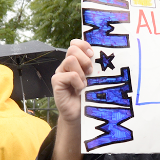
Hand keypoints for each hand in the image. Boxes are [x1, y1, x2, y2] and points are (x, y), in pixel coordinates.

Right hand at [50, 40, 92, 159]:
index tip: (93, 54)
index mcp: (76, 61)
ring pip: (70, 60)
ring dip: (82, 73)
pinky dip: (78, 82)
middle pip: (73, 49)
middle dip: (85, 59)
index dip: (84, 45)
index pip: (76, 44)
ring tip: (84, 84)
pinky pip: (69, 75)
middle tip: (90, 72)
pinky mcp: (56, 82)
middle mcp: (66, 65)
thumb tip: (103, 55)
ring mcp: (60, 73)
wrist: (80, 115)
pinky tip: (79, 90)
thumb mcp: (94, 79)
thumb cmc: (89, 96)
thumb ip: (94, 66)